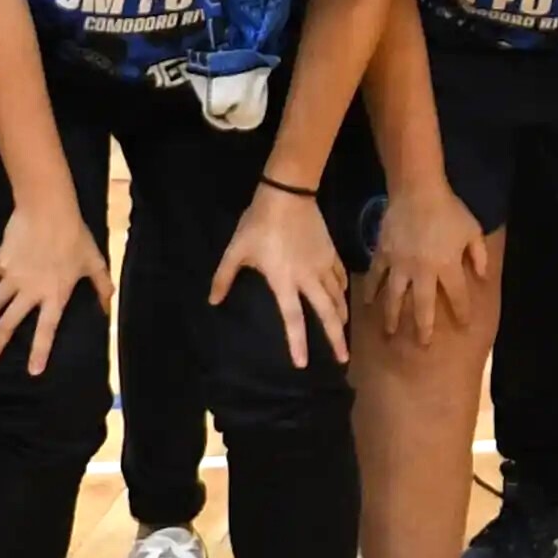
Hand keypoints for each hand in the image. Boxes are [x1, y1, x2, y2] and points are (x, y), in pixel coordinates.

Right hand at [0, 198, 109, 375]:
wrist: (48, 210)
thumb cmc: (74, 236)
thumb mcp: (93, 262)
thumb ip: (101, 287)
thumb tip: (107, 309)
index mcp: (54, 296)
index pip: (46, 331)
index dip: (39, 352)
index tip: (32, 372)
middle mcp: (30, 292)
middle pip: (9, 324)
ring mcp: (11, 278)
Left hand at [212, 187, 349, 367]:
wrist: (287, 193)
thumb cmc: (258, 223)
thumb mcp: (236, 250)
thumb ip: (224, 277)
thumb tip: (212, 301)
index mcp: (284, 281)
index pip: (293, 319)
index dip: (297, 343)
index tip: (302, 364)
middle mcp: (308, 279)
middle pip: (327, 314)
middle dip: (336, 339)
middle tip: (343, 359)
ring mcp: (323, 265)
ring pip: (338, 297)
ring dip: (342, 317)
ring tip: (345, 333)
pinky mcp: (331, 253)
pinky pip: (341, 277)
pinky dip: (343, 291)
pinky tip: (344, 298)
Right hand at [366, 182, 491, 342]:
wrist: (417, 189)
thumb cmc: (449, 210)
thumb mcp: (473, 230)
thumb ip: (479, 256)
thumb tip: (481, 277)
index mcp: (448, 267)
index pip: (457, 298)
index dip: (462, 313)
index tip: (464, 326)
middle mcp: (423, 272)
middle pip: (423, 306)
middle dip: (424, 328)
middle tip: (422, 345)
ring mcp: (400, 265)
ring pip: (395, 297)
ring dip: (393, 317)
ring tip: (390, 333)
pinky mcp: (383, 255)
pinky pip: (376, 277)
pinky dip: (371, 291)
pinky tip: (367, 304)